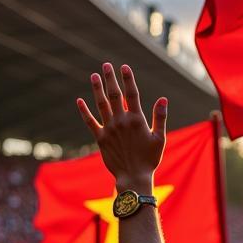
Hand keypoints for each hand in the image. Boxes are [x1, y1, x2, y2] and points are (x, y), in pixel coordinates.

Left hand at [77, 63, 166, 191]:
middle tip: (106, 65)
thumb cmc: (150, 159)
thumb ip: (160, 118)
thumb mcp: (160, 138)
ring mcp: (109, 129)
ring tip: (94, 76)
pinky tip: (79, 100)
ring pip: (101, 104)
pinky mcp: (100, 138)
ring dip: (97, 89)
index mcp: (137, 120)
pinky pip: (90, 122)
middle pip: (115, 95)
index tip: (124, 67)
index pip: (132, 94)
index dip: (128, 79)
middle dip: (111, 78)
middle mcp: (121, 121)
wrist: (133, 177)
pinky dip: (84, 111)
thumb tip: (163, 99)